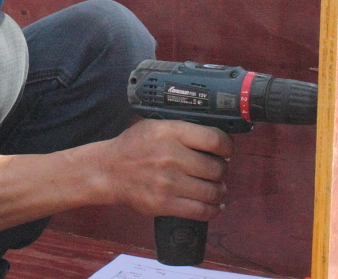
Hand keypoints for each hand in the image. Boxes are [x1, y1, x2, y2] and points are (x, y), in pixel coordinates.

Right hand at [99, 119, 233, 220]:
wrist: (109, 171)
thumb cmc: (134, 146)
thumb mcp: (156, 126)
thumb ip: (184, 130)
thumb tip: (217, 143)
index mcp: (170, 132)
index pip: (215, 139)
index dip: (228, 146)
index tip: (227, 150)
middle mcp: (171, 156)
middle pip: (217, 168)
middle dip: (222, 170)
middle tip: (217, 170)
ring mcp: (168, 182)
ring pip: (212, 191)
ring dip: (219, 191)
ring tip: (216, 188)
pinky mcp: (164, 204)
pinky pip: (201, 211)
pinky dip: (213, 210)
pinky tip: (213, 205)